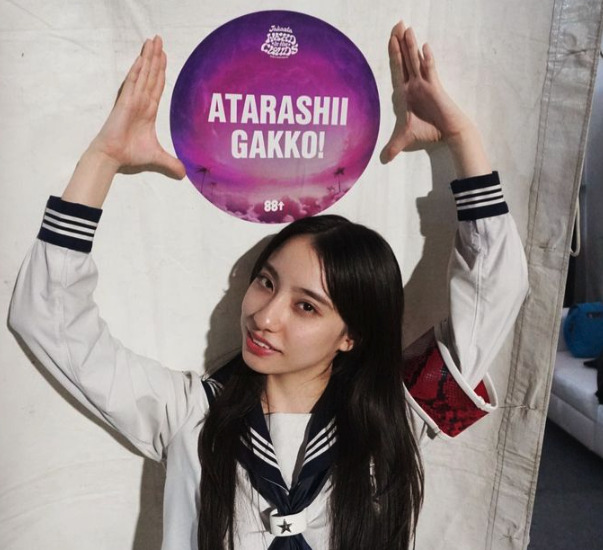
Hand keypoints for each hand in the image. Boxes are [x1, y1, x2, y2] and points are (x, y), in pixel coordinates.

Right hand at [89, 36, 185, 178]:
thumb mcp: (157, 157)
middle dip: (156, 57)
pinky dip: (137, 70)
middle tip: (159, 39)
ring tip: (153, 41)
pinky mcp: (125, 102)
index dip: (161, 71)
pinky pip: (133, 83)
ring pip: (143, 75)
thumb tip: (184, 175)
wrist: (114, 157)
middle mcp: (141, 102)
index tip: (165, 56)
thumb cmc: (130, 154)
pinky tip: (142, 58)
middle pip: (151, 75)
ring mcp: (133, 100)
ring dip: (149, 58)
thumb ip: (171, 163)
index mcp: (148, 110)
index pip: (157, 86)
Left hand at [380, 22, 474, 162]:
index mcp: (404, 93)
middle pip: (404, 60)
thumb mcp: (405, 139)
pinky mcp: (435, 88)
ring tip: (407, 28)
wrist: (446, 133)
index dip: (392, 54)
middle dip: (399, 42)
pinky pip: (430, 71)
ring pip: (415, 61)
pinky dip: (427, 60)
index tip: (390, 38)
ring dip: (410, 45)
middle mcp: (413, 85)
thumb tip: (382, 160)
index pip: (396, 69)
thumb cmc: (428, 132)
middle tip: (397, 24)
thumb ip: (393, 147)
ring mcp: (424, 84)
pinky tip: (424, 47)